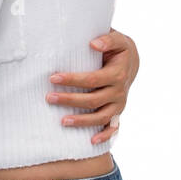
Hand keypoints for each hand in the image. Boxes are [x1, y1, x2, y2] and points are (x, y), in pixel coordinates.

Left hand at [45, 29, 138, 144]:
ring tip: (62, 121)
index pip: (92, 79)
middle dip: (70, 100)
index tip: (53, 77)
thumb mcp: (118, 39)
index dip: (72, 80)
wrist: (132, 61)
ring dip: (81, 121)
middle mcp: (119, 92)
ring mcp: (119, 104)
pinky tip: (91, 141)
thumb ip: (107, 38)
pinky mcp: (118, 112)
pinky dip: (104, 136)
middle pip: (93, 100)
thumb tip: (93, 44)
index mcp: (117, 74)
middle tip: (48, 97)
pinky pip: (113, 128)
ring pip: (100, 117)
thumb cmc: (118, 49)